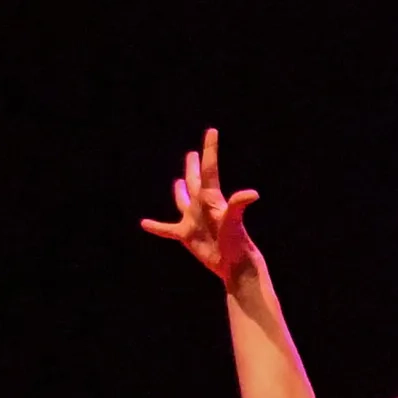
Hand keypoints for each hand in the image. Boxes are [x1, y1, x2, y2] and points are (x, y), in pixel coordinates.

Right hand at [138, 129, 259, 280]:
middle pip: (196, 181)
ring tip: (178, 180)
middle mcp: (202, 206)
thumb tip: (252, 194)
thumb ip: (238, 205)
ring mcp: (194, 221)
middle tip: (193, 153)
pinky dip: (156, 227)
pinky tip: (144, 223)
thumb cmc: (237, 243)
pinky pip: (167, 230)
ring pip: (183, 201)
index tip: (212, 131)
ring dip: (180, 190)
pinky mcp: (187, 236)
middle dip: (194, 167)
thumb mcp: (234, 222)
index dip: (210, 150)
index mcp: (212, 199)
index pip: (209, 170)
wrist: (234, 266)